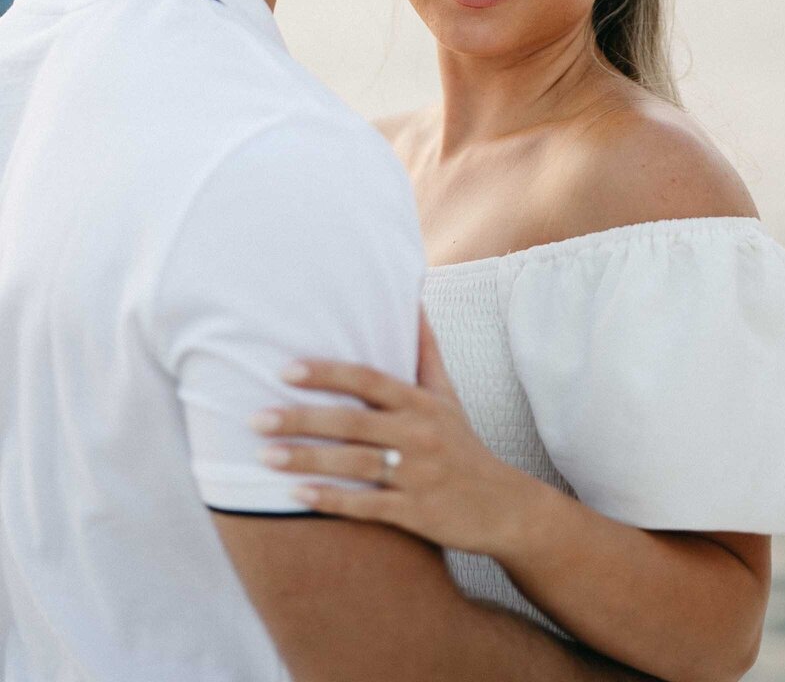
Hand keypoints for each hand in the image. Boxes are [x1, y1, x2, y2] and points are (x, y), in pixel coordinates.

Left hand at [250, 311, 522, 555]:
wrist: (506, 507)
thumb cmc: (462, 444)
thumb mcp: (448, 394)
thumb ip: (425, 349)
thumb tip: (413, 295)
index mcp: (422, 402)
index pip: (368, 380)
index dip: (327, 373)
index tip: (285, 370)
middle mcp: (420, 434)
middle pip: (353, 422)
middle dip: (301, 419)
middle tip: (255, 418)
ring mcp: (418, 475)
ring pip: (354, 465)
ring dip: (306, 461)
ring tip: (263, 457)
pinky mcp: (417, 513)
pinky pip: (367, 507)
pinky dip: (331, 501)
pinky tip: (296, 497)